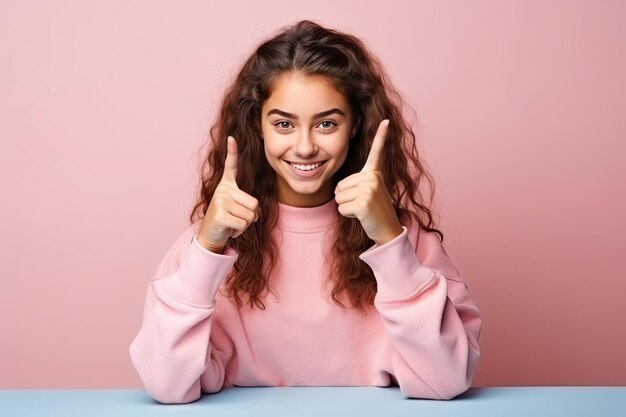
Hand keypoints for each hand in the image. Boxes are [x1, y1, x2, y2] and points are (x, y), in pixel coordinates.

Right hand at [198, 136, 259, 252]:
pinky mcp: (219, 215)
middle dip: (252, 215)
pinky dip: (240, 231)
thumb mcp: (237, 208)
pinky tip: (230, 230)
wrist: (210, 235)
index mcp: (226, 185)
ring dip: (246, 225)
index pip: (231, 166)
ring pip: (250, 215)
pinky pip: (243, 224)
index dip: (232, 151)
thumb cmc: (227, 220)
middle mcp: (222, 190)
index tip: (232, 137)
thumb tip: (257, 213)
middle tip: (238, 218)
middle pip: (254, 203)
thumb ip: (248, 205)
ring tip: (233, 223)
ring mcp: (220, 201)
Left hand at [334, 119, 402, 245]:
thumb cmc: (373, 211)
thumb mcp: (368, 192)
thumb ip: (356, 183)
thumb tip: (340, 187)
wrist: (387, 230)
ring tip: (362, 209)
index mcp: (374, 173)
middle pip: (340, 185)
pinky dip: (347, 215)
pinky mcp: (363, 202)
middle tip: (363, 203)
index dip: (381, 135)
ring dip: (346, 207)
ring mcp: (369, 189)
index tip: (386, 120)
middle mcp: (373, 177)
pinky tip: (361, 215)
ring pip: (338, 197)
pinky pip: (341, 208)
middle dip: (346, 198)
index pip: (377, 151)